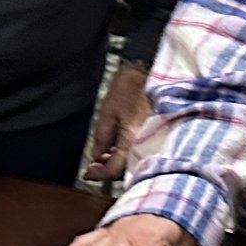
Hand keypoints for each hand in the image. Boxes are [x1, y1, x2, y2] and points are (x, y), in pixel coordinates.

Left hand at [83, 62, 150, 181]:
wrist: (151, 71)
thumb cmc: (130, 87)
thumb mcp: (108, 112)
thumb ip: (101, 137)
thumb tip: (96, 157)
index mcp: (132, 139)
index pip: (114, 169)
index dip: (99, 173)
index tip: (87, 173)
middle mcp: (146, 144)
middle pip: (126, 170)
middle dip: (108, 169)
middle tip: (94, 163)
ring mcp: (153, 140)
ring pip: (134, 162)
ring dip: (118, 161)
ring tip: (105, 152)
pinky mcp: (157, 134)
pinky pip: (142, 152)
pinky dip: (129, 153)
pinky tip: (119, 146)